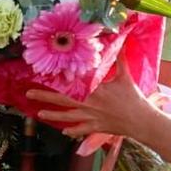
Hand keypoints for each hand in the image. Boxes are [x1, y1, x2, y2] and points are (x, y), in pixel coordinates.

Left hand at [30, 64, 159, 143]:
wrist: (142, 122)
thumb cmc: (134, 98)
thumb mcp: (126, 76)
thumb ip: (120, 58)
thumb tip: (120, 40)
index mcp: (95, 90)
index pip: (72, 83)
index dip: (57, 79)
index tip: (44, 75)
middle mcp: (90, 104)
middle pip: (63, 100)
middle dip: (45, 96)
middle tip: (29, 93)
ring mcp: (91, 117)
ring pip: (68, 116)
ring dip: (53, 115)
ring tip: (40, 114)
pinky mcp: (96, 127)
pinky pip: (81, 129)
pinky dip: (72, 130)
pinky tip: (63, 130)